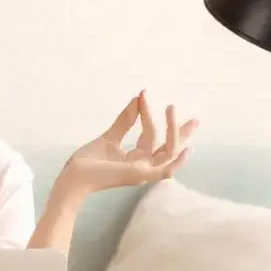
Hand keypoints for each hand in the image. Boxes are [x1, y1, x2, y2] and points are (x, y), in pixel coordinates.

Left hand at [59, 90, 198, 195]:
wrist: (74, 175)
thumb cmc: (88, 162)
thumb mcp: (110, 136)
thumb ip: (125, 120)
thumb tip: (138, 98)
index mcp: (137, 158)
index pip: (153, 137)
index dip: (152, 115)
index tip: (144, 94)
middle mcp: (144, 165)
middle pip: (170, 147)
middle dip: (182, 131)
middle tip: (196, 118)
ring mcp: (144, 172)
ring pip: (169, 151)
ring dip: (173, 130)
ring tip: (171, 108)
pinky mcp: (141, 176)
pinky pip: (166, 171)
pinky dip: (178, 162)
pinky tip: (187, 148)